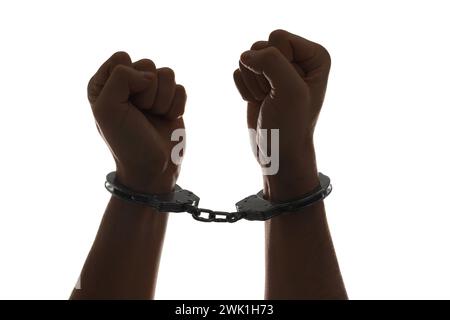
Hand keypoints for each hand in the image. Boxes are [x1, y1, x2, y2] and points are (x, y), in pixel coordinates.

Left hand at [88, 52, 185, 193]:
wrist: (152, 168)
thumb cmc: (126, 141)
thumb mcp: (108, 108)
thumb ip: (120, 77)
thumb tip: (151, 76)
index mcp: (105, 83)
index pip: (122, 58)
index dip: (127, 79)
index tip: (124, 103)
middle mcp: (128, 84)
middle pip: (147, 64)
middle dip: (147, 92)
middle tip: (140, 113)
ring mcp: (152, 92)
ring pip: (167, 74)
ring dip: (162, 100)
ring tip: (153, 117)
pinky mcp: (171, 100)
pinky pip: (181, 89)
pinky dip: (175, 107)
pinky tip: (166, 120)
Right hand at [233, 30, 330, 200]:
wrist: (278, 152)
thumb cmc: (290, 125)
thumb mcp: (289, 90)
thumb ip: (271, 62)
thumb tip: (244, 55)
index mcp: (314, 56)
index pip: (278, 38)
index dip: (276, 64)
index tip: (285, 89)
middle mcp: (296, 58)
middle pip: (261, 46)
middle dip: (261, 75)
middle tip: (274, 96)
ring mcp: (275, 69)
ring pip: (247, 57)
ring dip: (252, 84)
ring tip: (267, 100)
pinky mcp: (258, 79)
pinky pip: (239, 71)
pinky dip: (244, 89)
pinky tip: (258, 102)